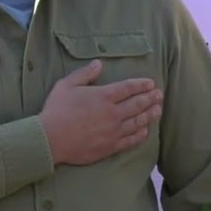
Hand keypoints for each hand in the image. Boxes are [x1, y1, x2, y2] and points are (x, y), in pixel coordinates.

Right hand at [39, 60, 162, 165]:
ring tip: (158, 110)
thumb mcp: (66, 85)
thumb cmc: (56, 110)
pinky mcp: (111, 146)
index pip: (129, 88)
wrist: (50, 140)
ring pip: (138, 122)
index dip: (142, 85)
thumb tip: (99, 63)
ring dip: (150, 115)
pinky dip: (141, 134)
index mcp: (104, 96)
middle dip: (151, 98)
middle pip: (138, 104)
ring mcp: (114, 131)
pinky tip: (145, 130)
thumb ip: (85, 73)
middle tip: (159, 95)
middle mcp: (113, 113)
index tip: (150, 83)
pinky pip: (131, 140)